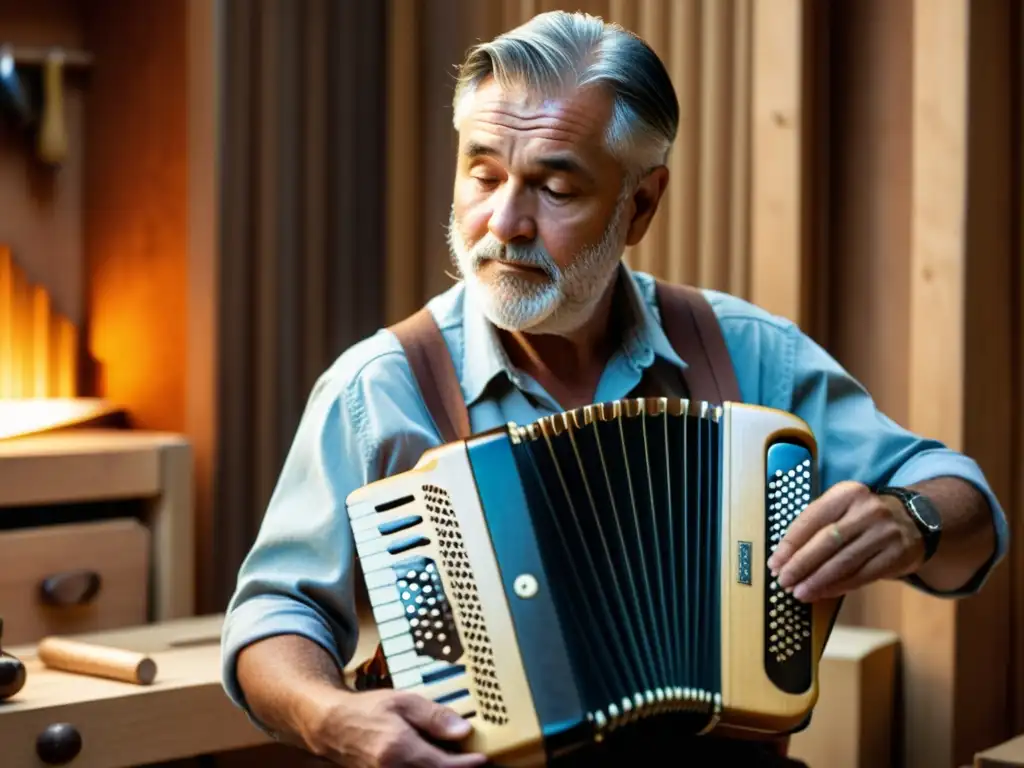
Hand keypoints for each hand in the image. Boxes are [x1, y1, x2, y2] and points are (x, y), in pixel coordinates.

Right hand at [308, 688, 487, 767]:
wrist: (335, 727)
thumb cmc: (368, 710)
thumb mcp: (403, 702)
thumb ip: (434, 716)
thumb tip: (463, 730)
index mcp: (399, 749)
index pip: (443, 765)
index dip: (466, 764)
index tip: (481, 758)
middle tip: (470, 757)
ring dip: (441, 767)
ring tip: (452, 755)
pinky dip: (427, 767)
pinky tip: (434, 758)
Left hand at [765, 481, 924, 601]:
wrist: (913, 519)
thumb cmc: (862, 517)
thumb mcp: (841, 508)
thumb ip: (815, 526)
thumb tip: (784, 557)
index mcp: (846, 493)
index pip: (811, 519)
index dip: (790, 544)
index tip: (774, 563)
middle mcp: (867, 510)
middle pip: (826, 542)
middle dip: (800, 565)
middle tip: (783, 581)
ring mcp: (885, 533)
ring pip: (843, 562)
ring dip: (817, 580)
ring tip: (799, 592)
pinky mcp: (897, 555)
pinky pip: (861, 575)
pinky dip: (838, 586)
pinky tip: (822, 592)